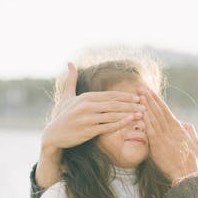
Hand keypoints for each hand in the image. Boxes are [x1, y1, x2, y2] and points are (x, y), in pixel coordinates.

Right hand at [35, 63, 144, 186]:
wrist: (53, 135)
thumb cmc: (63, 115)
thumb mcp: (67, 96)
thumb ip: (71, 80)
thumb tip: (69, 62)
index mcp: (85, 97)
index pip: (110, 95)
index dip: (125, 96)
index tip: (138, 96)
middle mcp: (86, 106)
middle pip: (114, 104)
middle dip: (130, 104)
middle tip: (144, 104)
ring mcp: (87, 119)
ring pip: (112, 115)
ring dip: (129, 113)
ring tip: (142, 113)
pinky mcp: (88, 131)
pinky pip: (108, 127)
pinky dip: (120, 123)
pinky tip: (130, 121)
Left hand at [139, 88, 197, 181]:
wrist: (187, 174)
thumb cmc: (191, 160)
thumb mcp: (194, 142)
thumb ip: (189, 130)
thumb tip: (184, 123)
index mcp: (179, 128)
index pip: (166, 110)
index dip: (157, 100)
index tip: (150, 92)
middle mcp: (171, 130)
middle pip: (158, 110)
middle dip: (149, 98)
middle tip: (140, 88)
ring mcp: (164, 137)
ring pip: (154, 117)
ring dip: (146, 106)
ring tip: (139, 95)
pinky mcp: (158, 145)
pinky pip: (150, 129)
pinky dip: (145, 120)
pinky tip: (140, 112)